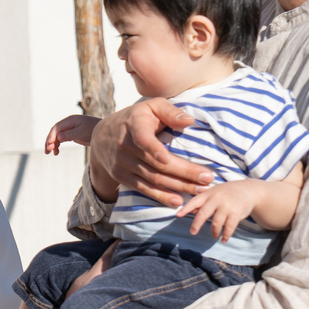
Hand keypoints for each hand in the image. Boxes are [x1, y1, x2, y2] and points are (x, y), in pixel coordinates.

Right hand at [46, 114, 99, 154]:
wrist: (104, 132)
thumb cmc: (94, 130)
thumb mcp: (82, 133)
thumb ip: (70, 134)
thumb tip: (58, 137)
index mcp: (70, 120)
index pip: (57, 127)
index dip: (51, 136)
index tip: (49, 145)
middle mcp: (68, 123)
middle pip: (55, 132)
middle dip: (49, 141)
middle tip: (47, 151)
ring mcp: (69, 129)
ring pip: (56, 136)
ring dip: (52, 144)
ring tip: (51, 153)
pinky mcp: (71, 134)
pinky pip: (61, 139)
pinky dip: (57, 145)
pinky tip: (56, 152)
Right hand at [89, 99, 212, 205]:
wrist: (101, 137)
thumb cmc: (135, 118)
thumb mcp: (151, 106)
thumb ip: (169, 111)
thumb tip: (189, 121)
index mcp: (135, 125)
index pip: (142, 138)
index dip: (153, 148)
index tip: (166, 158)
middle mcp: (126, 146)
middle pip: (157, 163)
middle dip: (184, 172)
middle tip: (208, 178)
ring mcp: (123, 164)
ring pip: (153, 178)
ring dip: (178, 186)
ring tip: (200, 190)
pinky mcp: (122, 177)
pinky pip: (143, 189)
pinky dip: (160, 196)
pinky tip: (177, 201)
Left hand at [176, 178, 262, 243]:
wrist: (249, 190)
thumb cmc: (226, 192)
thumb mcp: (213, 193)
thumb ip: (202, 202)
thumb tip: (189, 211)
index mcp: (208, 194)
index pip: (195, 201)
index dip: (186, 208)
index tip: (178, 215)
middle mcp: (216, 199)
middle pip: (203, 214)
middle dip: (196, 224)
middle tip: (192, 232)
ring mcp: (227, 206)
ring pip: (216, 223)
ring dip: (214, 232)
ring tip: (214, 236)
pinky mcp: (236, 213)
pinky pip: (229, 228)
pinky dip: (225, 235)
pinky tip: (223, 239)